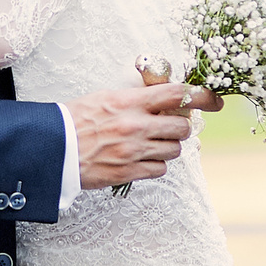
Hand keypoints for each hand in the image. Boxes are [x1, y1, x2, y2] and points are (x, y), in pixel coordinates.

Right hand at [69, 81, 200, 189]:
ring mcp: (134, 151)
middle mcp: (136, 125)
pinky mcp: (129, 172)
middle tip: (168, 126)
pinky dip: (155, 165)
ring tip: (149, 144)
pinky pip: (160, 170)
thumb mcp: (105, 98)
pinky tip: (139, 159)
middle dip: (179, 127)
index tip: (213, 100)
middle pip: (182, 126)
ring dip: (167, 147)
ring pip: (174, 150)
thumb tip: (163, 98)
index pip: (176, 93)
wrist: (52, 148)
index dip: (200, 96)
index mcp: (129, 102)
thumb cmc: (74, 120)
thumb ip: (135, 98)